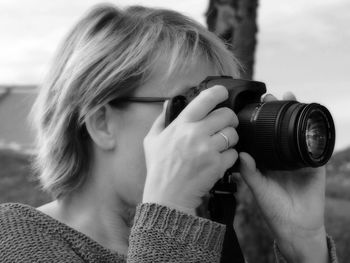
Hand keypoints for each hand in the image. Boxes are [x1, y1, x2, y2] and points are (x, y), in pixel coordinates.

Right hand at [143, 85, 238, 214]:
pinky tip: (219, 161)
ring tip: (220, 146)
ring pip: (233, 134)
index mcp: (181, 124)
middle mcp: (195, 133)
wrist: (167, 196)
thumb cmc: (159, 169)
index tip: (222, 94)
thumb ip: (161, 120)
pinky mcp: (217, 165)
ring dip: (230, 139)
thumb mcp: (151, 141)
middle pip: (227, 115)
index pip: (206, 99)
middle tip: (226, 125)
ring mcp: (208, 149)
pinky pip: (234, 154)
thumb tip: (168, 103)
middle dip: (229, 119)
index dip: (219, 92)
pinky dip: (229, 157)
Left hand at [239, 93, 327, 262]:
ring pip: (297, 132)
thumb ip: (249, 172)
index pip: (263, 135)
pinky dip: (314, 133)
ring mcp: (298, 158)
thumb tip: (241, 154)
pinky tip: (309, 119)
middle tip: (272, 96)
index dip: (260, 121)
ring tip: (291, 98)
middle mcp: (281, 156)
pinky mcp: (314, 164)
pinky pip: (315, 146)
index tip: (255, 106)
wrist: (296, 227)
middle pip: (280, 129)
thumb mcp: (258, 189)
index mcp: (266, 161)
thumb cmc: (274, 209)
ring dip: (295, 115)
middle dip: (278, 111)